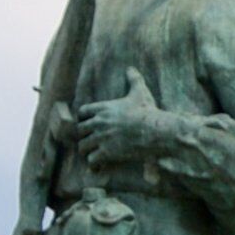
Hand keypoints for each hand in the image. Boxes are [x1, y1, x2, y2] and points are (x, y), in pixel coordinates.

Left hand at [68, 74, 184, 170]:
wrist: (155, 131)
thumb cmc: (147, 111)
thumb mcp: (140, 92)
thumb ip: (133, 79)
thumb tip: (131, 68)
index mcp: (103, 108)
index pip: (82, 112)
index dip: (85, 119)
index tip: (91, 124)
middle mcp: (98, 123)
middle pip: (79, 130)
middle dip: (85, 136)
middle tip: (92, 141)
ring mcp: (101, 138)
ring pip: (83, 146)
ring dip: (88, 150)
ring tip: (94, 155)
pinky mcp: (106, 152)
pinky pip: (91, 160)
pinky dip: (94, 163)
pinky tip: (99, 165)